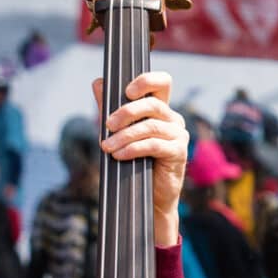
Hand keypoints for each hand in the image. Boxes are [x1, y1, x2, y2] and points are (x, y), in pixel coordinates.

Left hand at [93, 69, 188, 246]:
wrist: (148, 197)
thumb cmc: (135, 163)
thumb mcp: (120, 132)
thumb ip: (110, 108)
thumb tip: (98, 82)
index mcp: (160, 110)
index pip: (162, 82)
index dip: (147, 80)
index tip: (126, 91)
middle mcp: (173, 119)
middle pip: (152, 103)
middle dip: (126, 112)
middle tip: (106, 125)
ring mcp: (178, 135)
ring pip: (150, 126)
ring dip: (124, 136)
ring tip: (106, 147)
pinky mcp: (178, 152)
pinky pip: (153, 145)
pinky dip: (133, 149)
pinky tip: (119, 156)